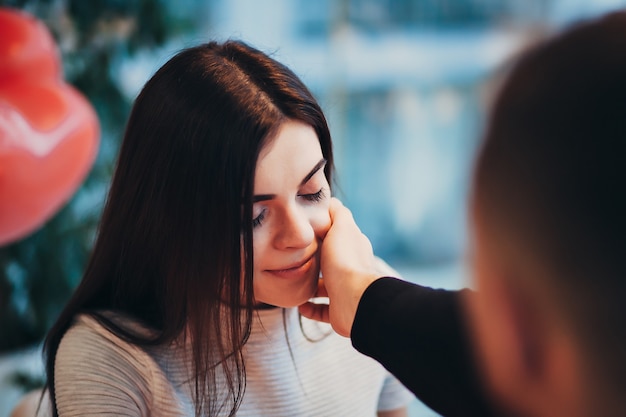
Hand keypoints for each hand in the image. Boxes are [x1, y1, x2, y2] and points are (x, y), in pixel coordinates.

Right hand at [299, 198, 381, 336]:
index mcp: (354, 247)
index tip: (305, 231)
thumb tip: (331, 201)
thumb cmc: (345, 261)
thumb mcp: (341, 226)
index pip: (339, 236)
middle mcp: (351, 268)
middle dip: (316, 260)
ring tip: (293, 280)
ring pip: (326, 287)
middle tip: (295, 257)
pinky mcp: (339, 310)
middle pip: (332, 261)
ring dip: (310, 285)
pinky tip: (299, 303)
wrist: (354, 299)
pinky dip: (310, 307)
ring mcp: (346, 290)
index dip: (325, 232)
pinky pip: (322, 309)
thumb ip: (337, 212)